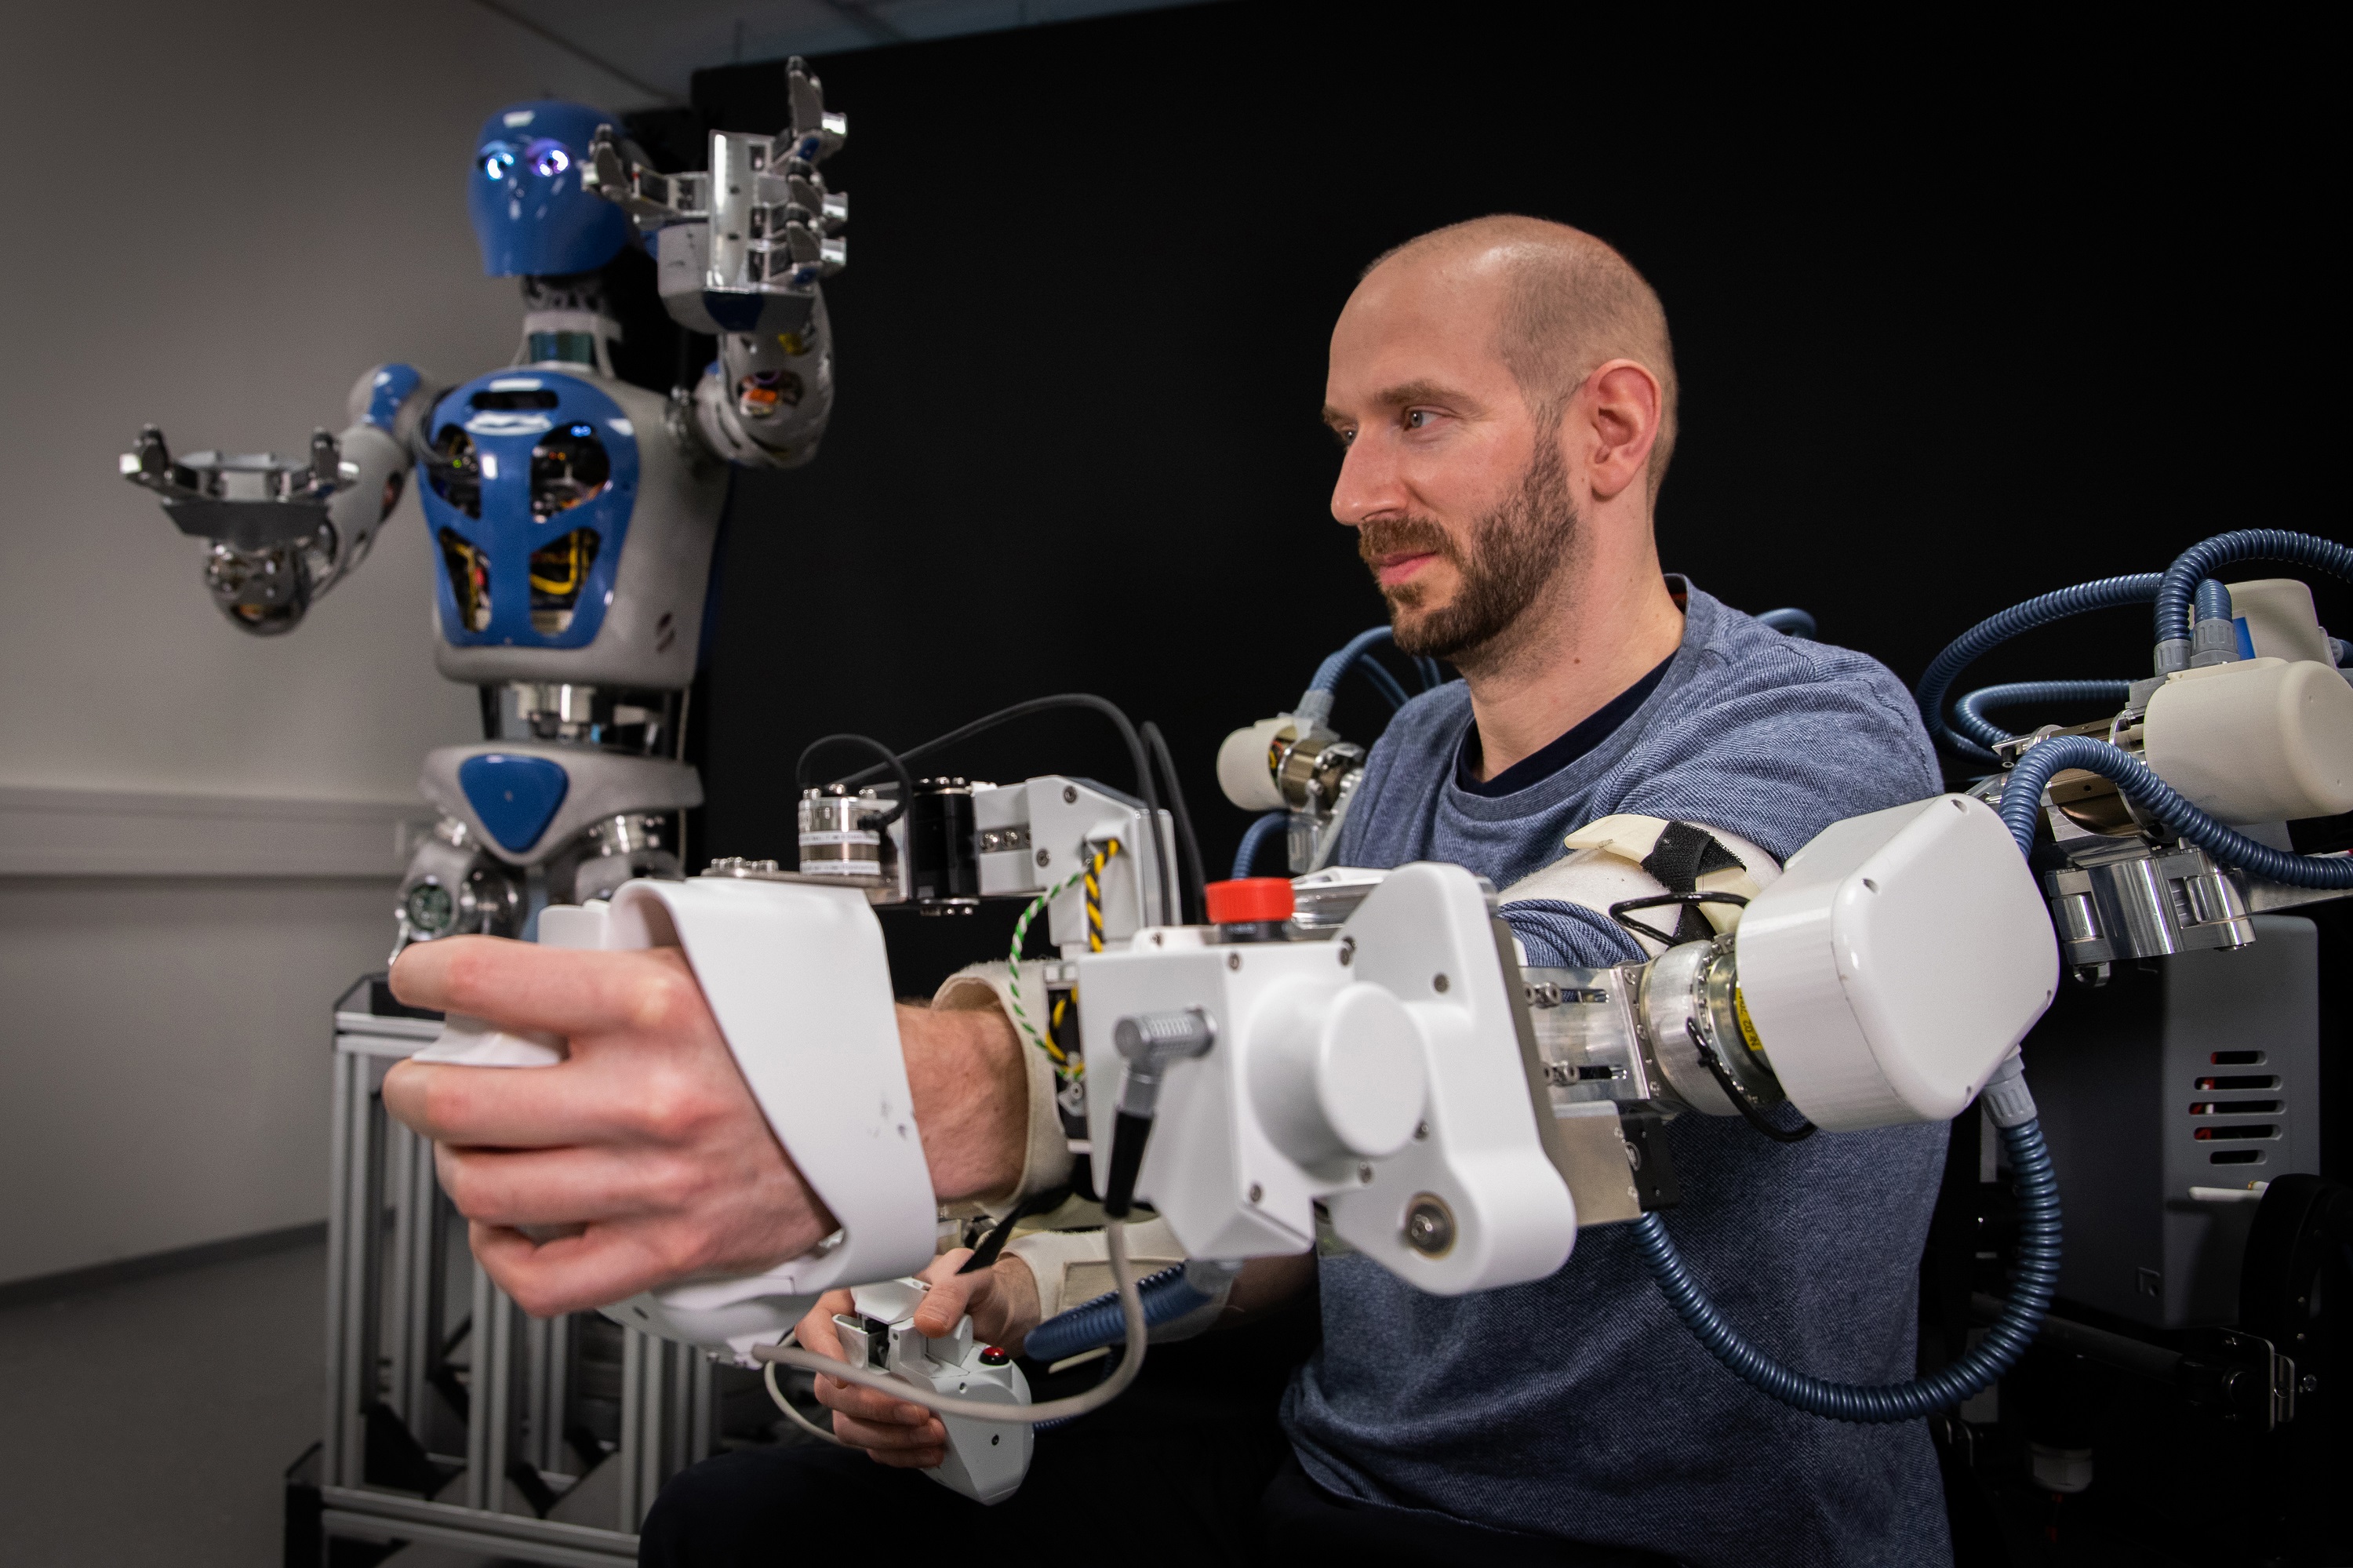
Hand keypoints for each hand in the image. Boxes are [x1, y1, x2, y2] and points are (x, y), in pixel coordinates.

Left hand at [381, 935, 1029, 1317]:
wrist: (897, 1114)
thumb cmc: (809, 1038)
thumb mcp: (712, 965)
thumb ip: (614, 966)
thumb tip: (519, 980)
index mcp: (654, 1004)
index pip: (487, 982)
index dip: (425, 976)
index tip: (417, 979)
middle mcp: (646, 1095)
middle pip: (459, 1102)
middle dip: (415, 1088)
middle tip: (420, 1079)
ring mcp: (652, 1181)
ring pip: (486, 1188)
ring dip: (454, 1163)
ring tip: (468, 1146)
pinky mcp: (669, 1248)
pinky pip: (543, 1276)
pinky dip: (500, 1251)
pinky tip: (505, 1219)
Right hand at [795, 1248, 1042, 1467]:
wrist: (997, 1318)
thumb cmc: (970, 1289)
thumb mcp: (964, 1274)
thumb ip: (949, 1289)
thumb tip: (928, 1323)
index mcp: (860, 1300)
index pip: (818, 1323)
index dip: (821, 1352)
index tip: (845, 1379)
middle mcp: (857, 1344)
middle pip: (831, 1386)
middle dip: (871, 1406)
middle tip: (914, 1411)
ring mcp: (870, 1381)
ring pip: (851, 1421)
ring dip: (888, 1434)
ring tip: (931, 1431)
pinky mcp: (889, 1410)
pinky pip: (877, 1441)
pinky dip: (901, 1450)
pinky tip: (929, 1447)